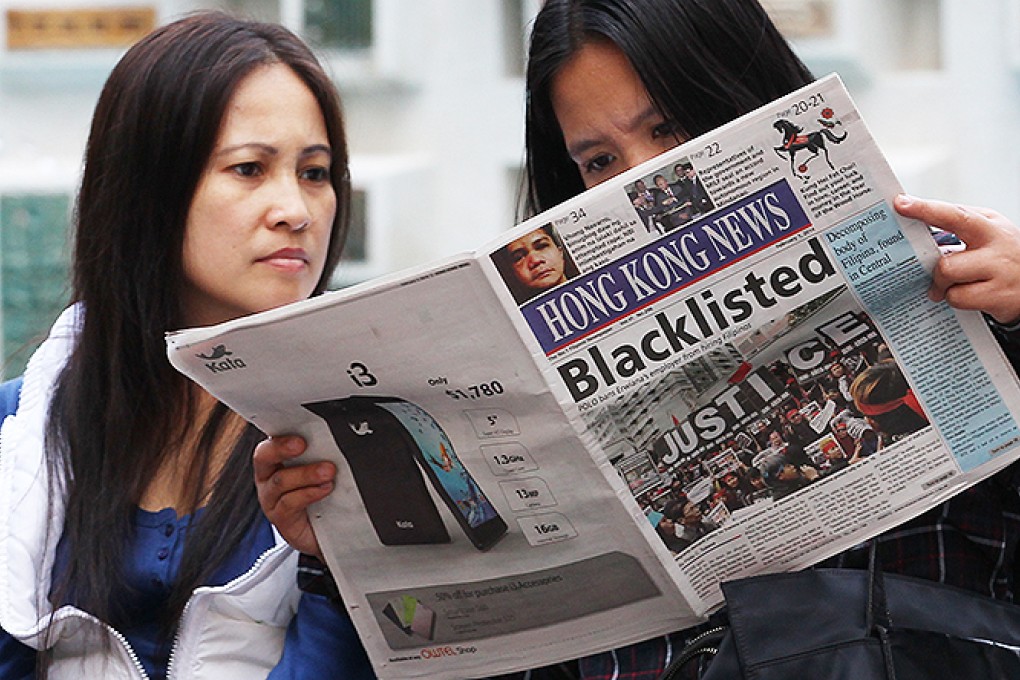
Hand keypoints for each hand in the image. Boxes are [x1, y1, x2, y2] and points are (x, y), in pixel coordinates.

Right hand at [253, 435, 334, 558]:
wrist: (330, 532)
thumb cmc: (326, 495)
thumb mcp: (324, 470)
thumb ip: (323, 454)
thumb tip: (340, 439)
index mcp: (277, 460)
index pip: (271, 440)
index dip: (279, 435)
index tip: (298, 432)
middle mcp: (269, 478)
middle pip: (264, 457)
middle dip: (282, 448)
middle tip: (302, 444)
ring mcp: (272, 499)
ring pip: (280, 481)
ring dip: (306, 473)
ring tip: (328, 471)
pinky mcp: (281, 518)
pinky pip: (289, 503)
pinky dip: (308, 493)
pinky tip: (325, 489)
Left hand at [895, 194, 1019, 323]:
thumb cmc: (1005, 254)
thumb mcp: (990, 230)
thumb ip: (959, 223)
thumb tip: (919, 220)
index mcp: (989, 227)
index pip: (954, 215)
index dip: (926, 209)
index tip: (901, 204)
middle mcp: (996, 248)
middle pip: (945, 261)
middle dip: (933, 270)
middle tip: (931, 272)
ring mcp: (999, 274)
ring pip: (948, 280)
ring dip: (943, 285)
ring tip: (954, 284)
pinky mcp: (998, 297)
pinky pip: (958, 299)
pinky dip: (955, 298)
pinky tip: (968, 294)